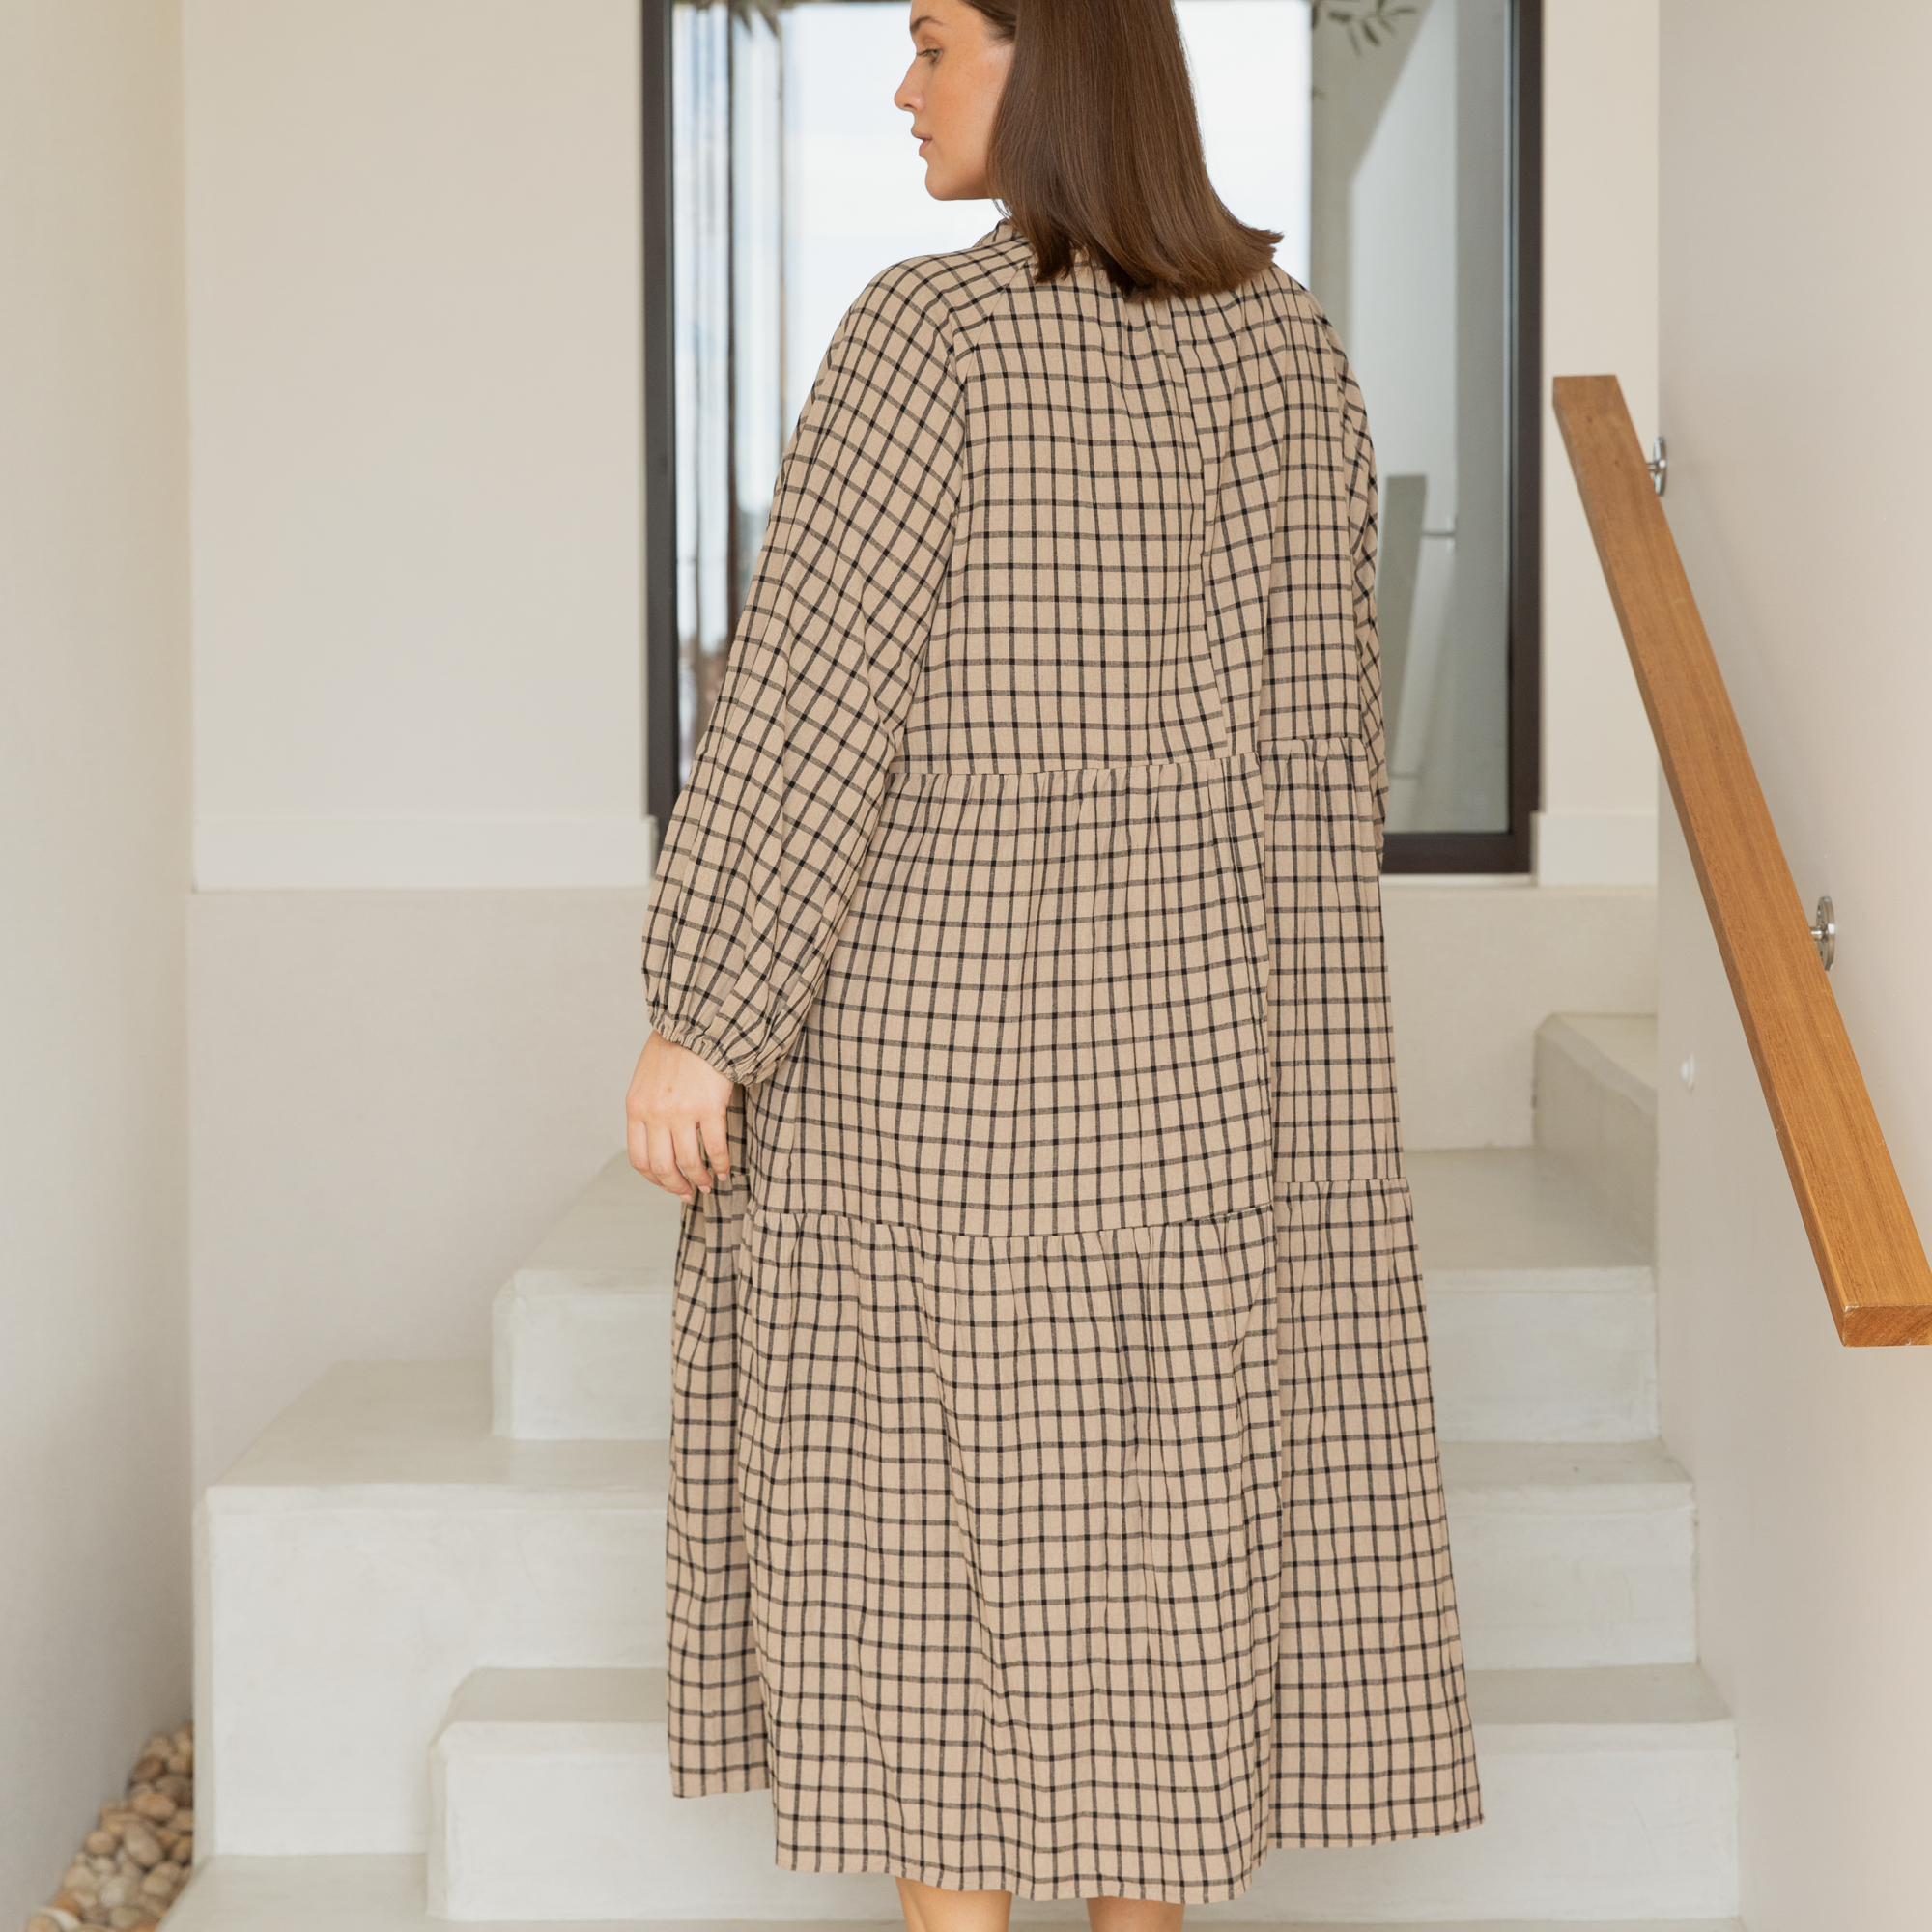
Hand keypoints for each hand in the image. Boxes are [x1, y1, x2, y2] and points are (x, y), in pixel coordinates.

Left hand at [626, 1031, 734, 1202]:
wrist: (697, 1023)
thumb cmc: (674, 1049)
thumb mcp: (646, 1080)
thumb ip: (647, 1109)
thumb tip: (658, 1143)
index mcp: (635, 1108)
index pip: (639, 1159)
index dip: (654, 1179)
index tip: (668, 1184)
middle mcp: (655, 1114)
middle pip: (663, 1167)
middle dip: (677, 1186)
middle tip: (689, 1193)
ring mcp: (682, 1112)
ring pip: (690, 1162)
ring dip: (700, 1179)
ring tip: (709, 1184)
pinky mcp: (709, 1107)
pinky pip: (716, 1147)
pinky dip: (721, 1164)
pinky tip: (725, 1170)